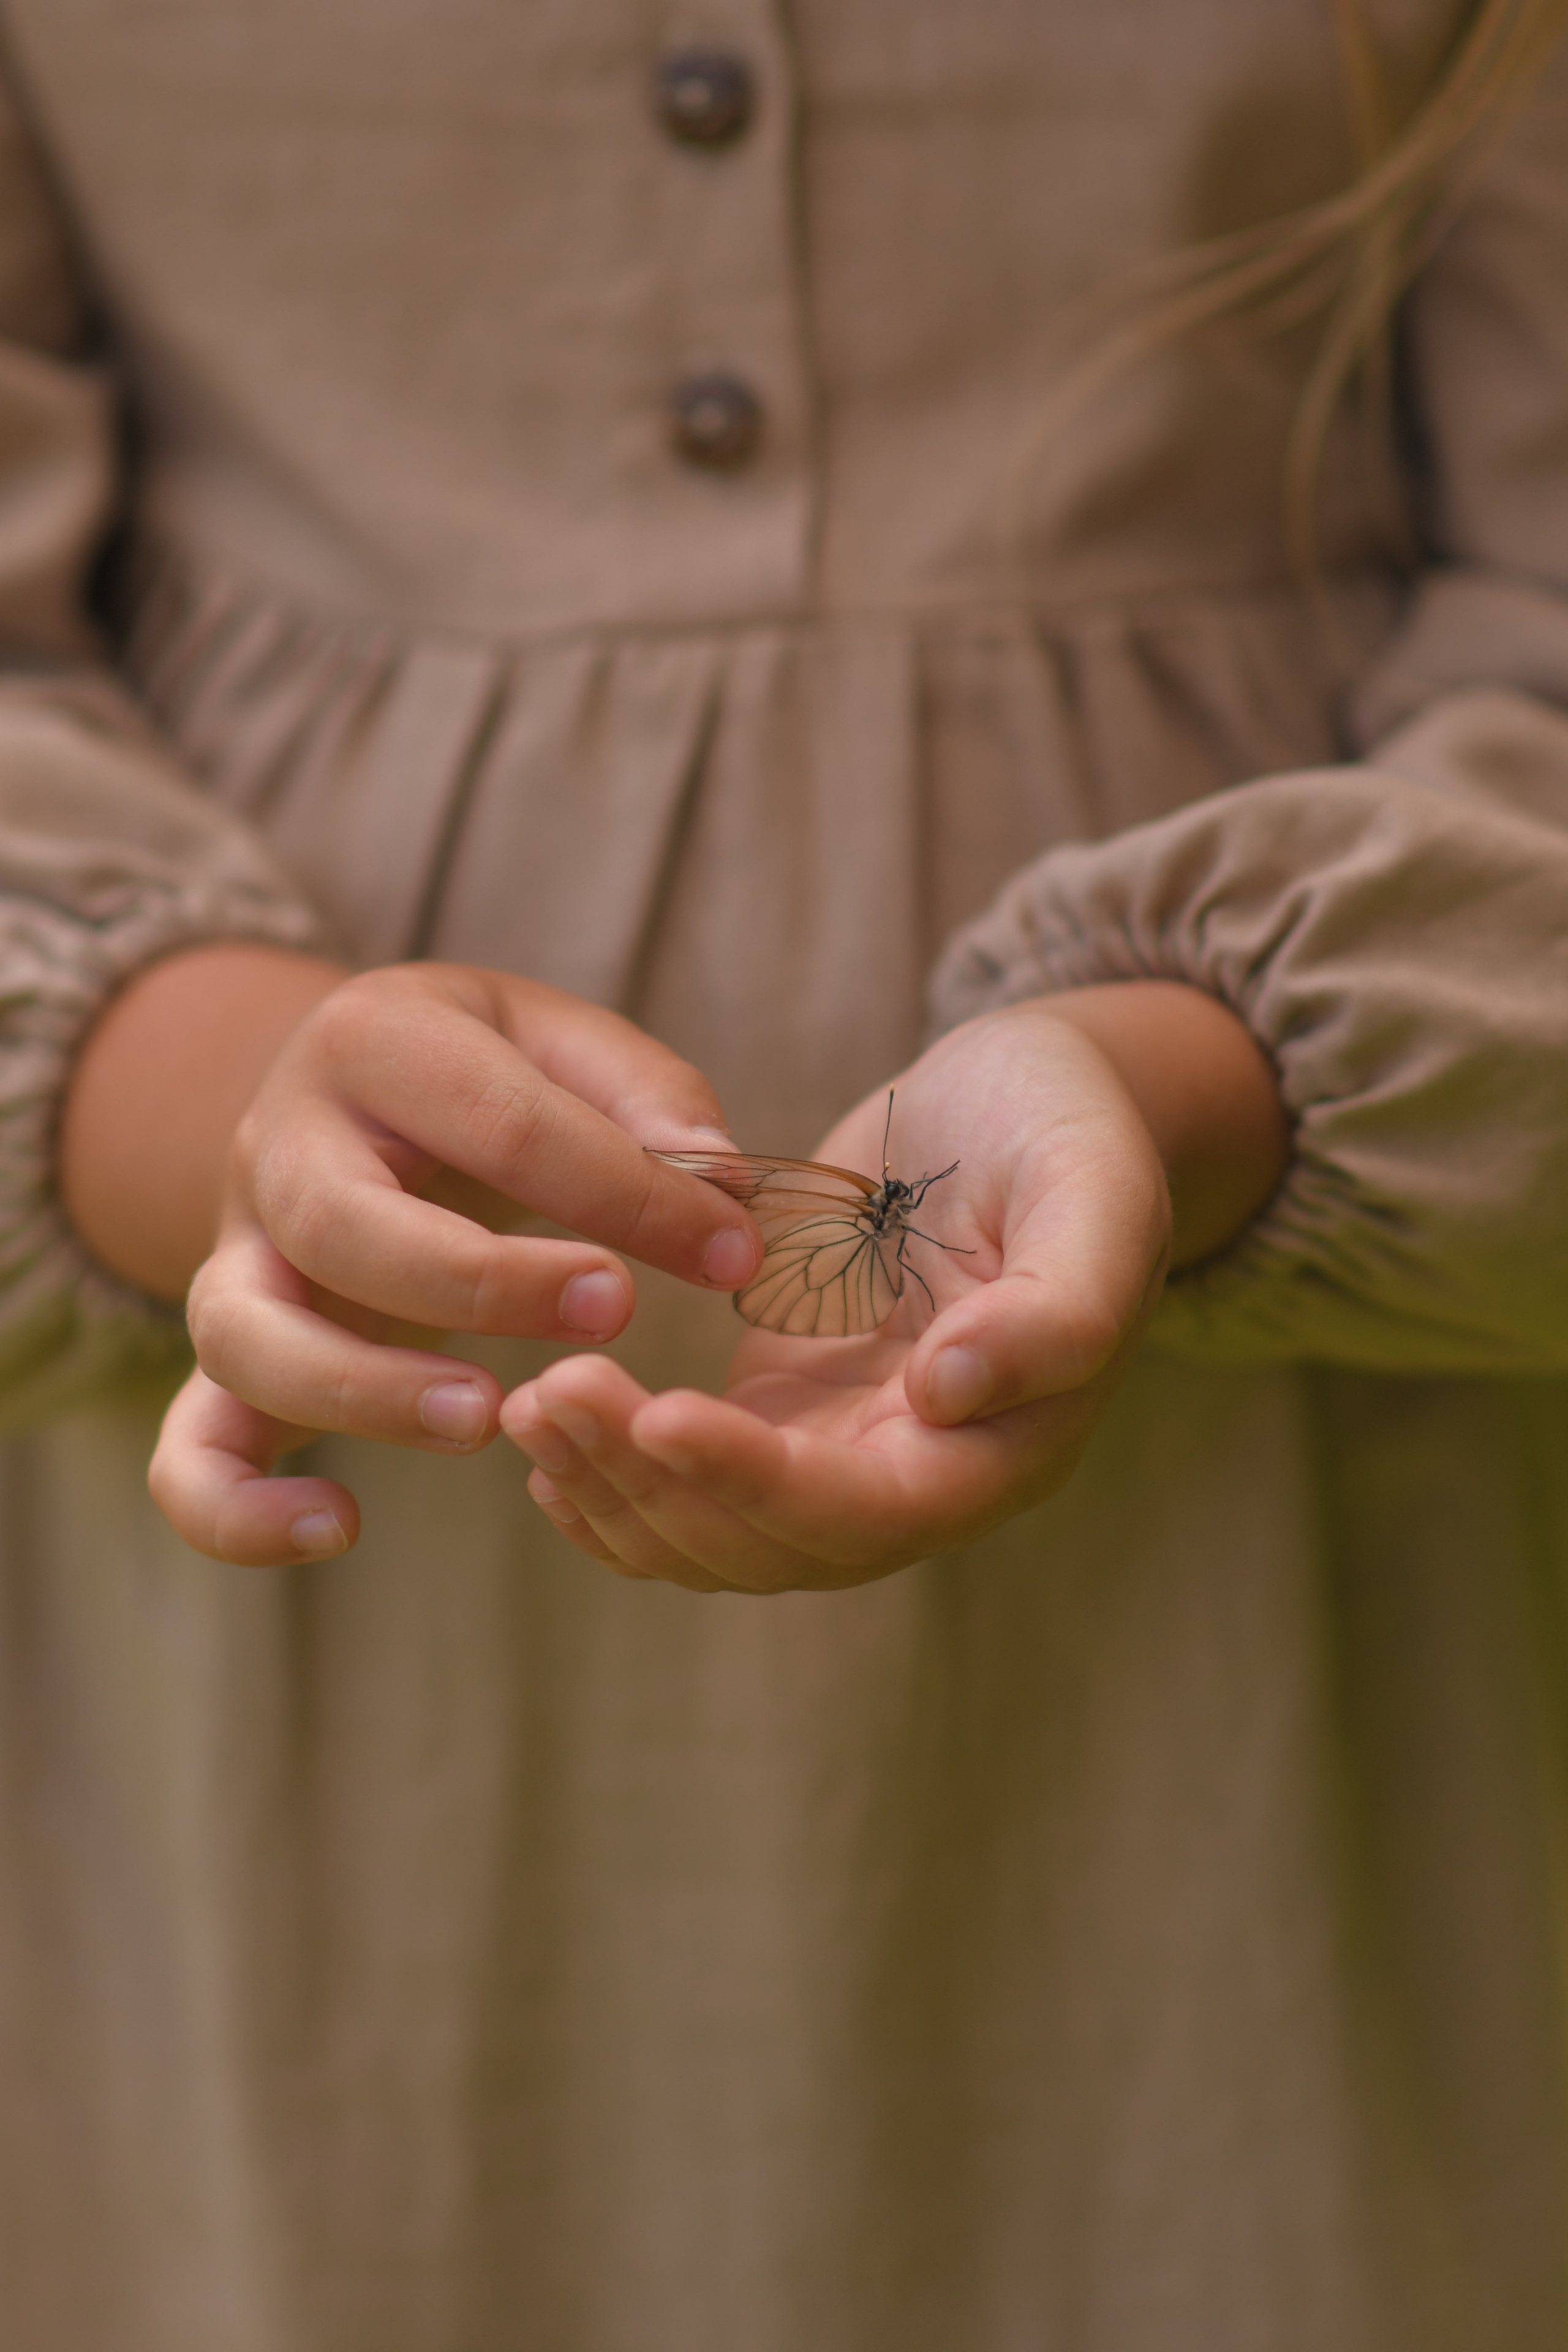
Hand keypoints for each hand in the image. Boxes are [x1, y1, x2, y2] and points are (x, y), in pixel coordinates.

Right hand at [141, 961, 759, 1563]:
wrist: (350, 1086)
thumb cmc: (482, 1071)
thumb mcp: (560, 1041)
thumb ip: (647, 1097)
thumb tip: (722, 1185)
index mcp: (374, 1041)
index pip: (498, 1119)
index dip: (625, 1193)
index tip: (730, 1251)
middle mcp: (279, 1145)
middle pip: (342, 1224)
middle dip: (484, 1281)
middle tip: (613, 1311)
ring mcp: (236, 1255)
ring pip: (247, 1334)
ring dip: (363, 1390)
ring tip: (486, 1419)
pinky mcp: (226, 1356)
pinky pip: (187, 1447)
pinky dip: (234, 1507)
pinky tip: (335, 1529)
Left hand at [501, 985, 1287, 1592]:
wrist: (1025, 1099)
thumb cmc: (1071, 1131)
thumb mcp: (1096, 1191)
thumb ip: (1057, 1308)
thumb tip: (949, 1396)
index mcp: (1006, 1447)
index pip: (868, 1510)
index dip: (758, 1481)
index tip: (658, 1416)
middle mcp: (922, 1479)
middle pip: (773, 1543)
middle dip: (655, 1484)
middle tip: (551, 1390)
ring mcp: (846, 1454)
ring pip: (716, 1534)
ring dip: (616, 1488)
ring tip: (530, 1403)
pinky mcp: (788, 1416)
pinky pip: (692, 1490)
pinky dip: (615, 1485)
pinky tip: (544, 1448)